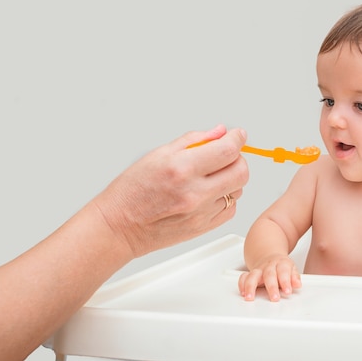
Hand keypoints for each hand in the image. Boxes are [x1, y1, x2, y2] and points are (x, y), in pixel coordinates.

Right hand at [93, 124, 248, 256]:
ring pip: (238, 190)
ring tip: (211, 176)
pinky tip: (208, 193)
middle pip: (241, 171)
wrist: (120, 226)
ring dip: (231, 179)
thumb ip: (193, 141)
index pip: (228, 150)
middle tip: (226, 155)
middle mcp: (195, 192)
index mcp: (182, 168)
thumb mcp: (158, 154)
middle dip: (238, 158)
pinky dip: (226, 198)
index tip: (238, 135)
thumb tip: (220, 132)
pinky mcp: (204, 228)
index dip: (237, 138)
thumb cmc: (132, 190)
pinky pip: (231, 209)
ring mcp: (201, 213)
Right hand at [238, 255, 301, 301]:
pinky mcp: (250, 274)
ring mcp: (258, 270)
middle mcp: (269, 266)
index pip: (283, 271)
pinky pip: (243, 277)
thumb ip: (294, 277)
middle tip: (275, 298)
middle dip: (271, 287)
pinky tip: (243, 293)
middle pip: (269, 275)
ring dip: (250, 286)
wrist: (270, 257)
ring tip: (250, 297)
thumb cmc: (282, 267)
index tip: (288, 292)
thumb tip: (297, 285)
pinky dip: (242, 284)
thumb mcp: (292, 269)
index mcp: (281, 264)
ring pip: (253, 275)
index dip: (286, 282)